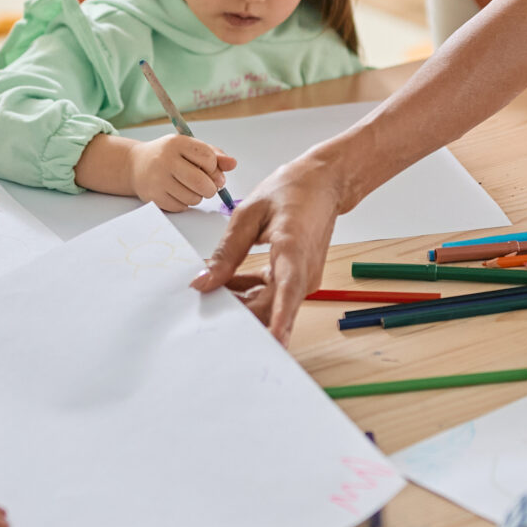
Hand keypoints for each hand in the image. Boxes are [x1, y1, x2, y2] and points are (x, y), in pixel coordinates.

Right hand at [130, 135, 234, 210]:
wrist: (135, 164)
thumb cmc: (168, 155)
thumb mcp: (189, 147)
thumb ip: (214, 155)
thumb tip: (233, 164)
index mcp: (178, 143)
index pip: (208, 158)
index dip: (214, 168)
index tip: (209, 169)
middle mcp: (166, 160)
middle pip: (202, 182)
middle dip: (211, 188)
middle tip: (208, 186)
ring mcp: (158, 180)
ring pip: (194, 198)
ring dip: (197, 196)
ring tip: (189, 187)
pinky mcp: (154, 197)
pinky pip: (182, 207)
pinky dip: (184, 203)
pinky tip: (177, 193)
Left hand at [191, 151, 345, 344]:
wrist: (324, 184)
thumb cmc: (293, 192)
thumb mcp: (248, 214)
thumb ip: (226, 252)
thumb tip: (203, 283)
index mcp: (293, 249)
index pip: (288, 291)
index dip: (279, 319)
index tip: (272, 342)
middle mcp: (303, 273)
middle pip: (269, 309)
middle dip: (237, 314)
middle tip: (203, 308)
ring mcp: (302, 281)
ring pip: (267, 308)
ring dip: (240, 303)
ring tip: (212, 289)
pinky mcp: (297, 282)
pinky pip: (270, 299)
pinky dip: (248, 294)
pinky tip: (228, 283)